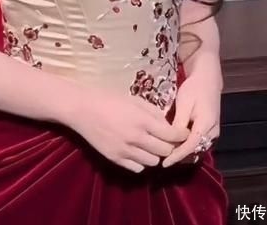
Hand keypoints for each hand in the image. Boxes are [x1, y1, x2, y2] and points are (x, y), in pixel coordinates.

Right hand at [68, 88, 189, 172]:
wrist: (83, 108)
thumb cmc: (109, 99)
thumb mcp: (134, 100)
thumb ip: (153, 113)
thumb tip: (168, 125)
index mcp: (142, 120)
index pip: (171, 135)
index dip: (181, 135)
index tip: (184, 134)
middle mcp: (136, 138)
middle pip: (165, 152)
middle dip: (169, 146)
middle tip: (167, 139)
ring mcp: (125, 151)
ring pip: (153, 162)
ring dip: (155, 155)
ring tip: (150, 145)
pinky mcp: (115, 159)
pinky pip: (137, 168)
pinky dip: (141, 162)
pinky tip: (137, 151)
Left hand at [162, 60, 221, 167]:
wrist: (207, 79)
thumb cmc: (194, 89)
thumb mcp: (184, 104)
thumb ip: (178, 123)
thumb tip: (170, 140)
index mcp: (206, 125)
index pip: (190, 147)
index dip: (176, 156)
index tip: (164, 163)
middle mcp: (212, 132)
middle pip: (194, 151)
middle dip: (179, 157)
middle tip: (161, 159)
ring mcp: (213, 132)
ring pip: (197, 149)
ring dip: (183, 153)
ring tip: (166, 155)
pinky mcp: (210, 130)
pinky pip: (198, 143)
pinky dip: (188, 147)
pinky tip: (175, 146)